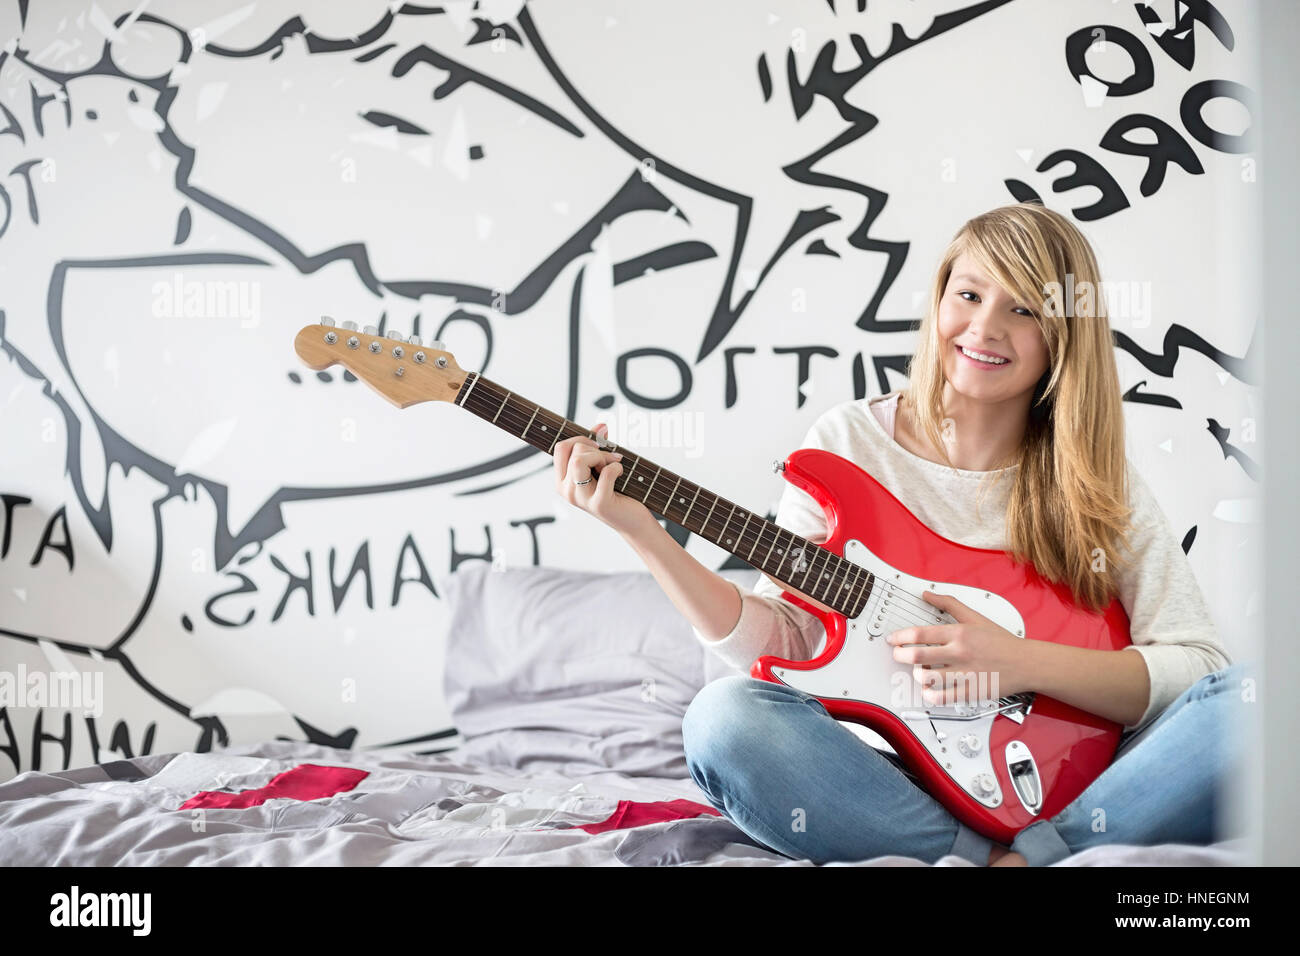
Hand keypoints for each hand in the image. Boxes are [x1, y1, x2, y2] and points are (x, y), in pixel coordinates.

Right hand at [553, 422, 655, 536]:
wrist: (632, 521)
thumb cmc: (617, 491)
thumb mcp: (602, 466)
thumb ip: (597, 445)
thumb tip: (601, 426)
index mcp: (562, 481)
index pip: (561, 448)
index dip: (580, 439)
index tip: (597, 444)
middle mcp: (566, 491)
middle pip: (572, 451)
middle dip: (595, 449)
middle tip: (611, 458)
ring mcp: (580, 499)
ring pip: (580, 460)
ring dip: (603, 457)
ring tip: (614, 464)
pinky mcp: (599, 504)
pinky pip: (606, 472)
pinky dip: (617, 467)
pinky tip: (621, 473)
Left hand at [886, 590, 1028, 705]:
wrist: (1026, 662)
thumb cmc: (1001, 641)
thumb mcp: (974, 616)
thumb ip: (949, 604)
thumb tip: (928, 594)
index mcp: (959, 633)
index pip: (920, 633)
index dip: (900, 637)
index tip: (893, 640)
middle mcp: (960, 652)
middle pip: (918, 655)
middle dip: (901, 656)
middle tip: (898, 656)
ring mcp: (965, 673)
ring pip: (928, 677)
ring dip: (916, 675)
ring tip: (917, 672)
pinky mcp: (971, 691)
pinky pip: (943, 697)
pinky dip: (930, 695)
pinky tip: (928, 691)